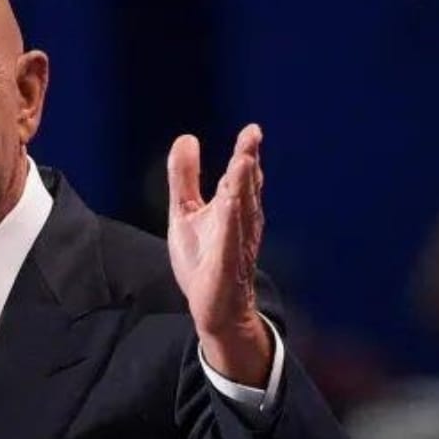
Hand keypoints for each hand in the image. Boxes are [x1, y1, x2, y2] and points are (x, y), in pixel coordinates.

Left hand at [167, 123, 270, 386]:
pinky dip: (232, 223)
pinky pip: (231, 242)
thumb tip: (186, 137)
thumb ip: (185, 177)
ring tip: (245, 161)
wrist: (212, 307)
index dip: (246, 154)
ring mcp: (235, 244)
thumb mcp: (186, 211)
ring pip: (241, 211)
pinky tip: (231, 204)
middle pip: (245, 188)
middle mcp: (240, 222)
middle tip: (253, 135)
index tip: (252, 131)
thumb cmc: (204, 259)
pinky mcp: (227, 265)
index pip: (240, 176)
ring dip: (244, 186)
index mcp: (232, 208)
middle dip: (248, 162)